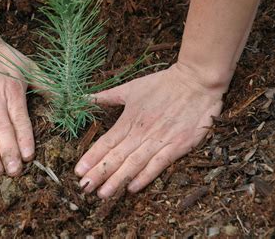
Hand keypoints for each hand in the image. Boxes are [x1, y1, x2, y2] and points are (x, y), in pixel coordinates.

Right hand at [0, 33, 34, 175]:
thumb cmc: (1, 55)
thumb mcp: (27, 65)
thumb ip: (46, 84)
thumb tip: (68, 98)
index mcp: (12, 91)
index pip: (20, 119)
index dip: (24, 139)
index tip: (29, 157)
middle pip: (2, 130)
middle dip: (9, 153)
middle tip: (15, 173)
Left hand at [74, 63, 224, 197]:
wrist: (196, 81)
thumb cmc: (163, 84)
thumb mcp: (131, 87)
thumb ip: (108, 96)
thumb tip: (85, 98)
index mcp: (129, 119)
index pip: (106, 142)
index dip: (91, 158)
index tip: (78, 171)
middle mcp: (141, 132)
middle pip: (116, 156)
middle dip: (99, 173)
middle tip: (84, 188)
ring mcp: (160, 140)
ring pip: (134, 163)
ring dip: (117, 180)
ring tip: (102, 194)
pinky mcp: (178, 146)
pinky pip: (158, 165)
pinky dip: (145, 177)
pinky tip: (132, 188)